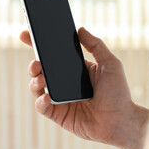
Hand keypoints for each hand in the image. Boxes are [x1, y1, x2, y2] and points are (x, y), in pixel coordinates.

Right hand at [20, 27, 148, 148]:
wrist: (121, 120)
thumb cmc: (119, 92)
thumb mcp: (110, 63)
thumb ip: (96, 45)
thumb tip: (80, 29)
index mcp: (76, 70)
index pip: (55, 55)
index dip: (39, 45)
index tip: (26, 34)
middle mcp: (66, 83)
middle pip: (42, 71)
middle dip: (34, 64)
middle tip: (36, 62)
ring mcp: (61, 99)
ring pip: (38, 87)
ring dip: (35, 81)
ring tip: (41, 77)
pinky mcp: (59, 115)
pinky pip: (43, 108)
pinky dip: (40, 102)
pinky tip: (46, 97)